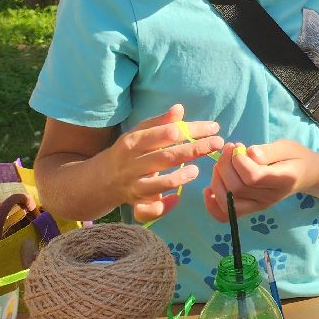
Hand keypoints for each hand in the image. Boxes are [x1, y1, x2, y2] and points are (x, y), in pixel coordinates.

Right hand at [106, 105, 222, 222]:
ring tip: (196, 171)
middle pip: (165, 157)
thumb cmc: (128, 152)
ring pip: (157, 184)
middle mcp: (133, 164)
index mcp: (133, 143)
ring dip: (178, 178)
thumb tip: (179, 109)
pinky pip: (148, 210)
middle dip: (193, 149)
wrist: (101, 180)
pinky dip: (162, 206)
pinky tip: (176, 199)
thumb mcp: (138, 133)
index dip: (188, 130)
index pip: (164, 134)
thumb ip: (159, 122)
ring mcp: (134, 185)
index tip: (212, 127)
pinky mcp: (136, 203)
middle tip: (217, 143)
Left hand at [203, 139, 318, 221]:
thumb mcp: (286, 146)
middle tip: (227, 149)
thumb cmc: (295, 157)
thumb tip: (249, 153)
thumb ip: (268, 150)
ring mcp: (259, 206)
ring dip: (217, 180)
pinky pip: (226, 216)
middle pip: (237, 188)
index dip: (238, 161)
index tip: (237, 146)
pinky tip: (208, 190)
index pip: (253, 177)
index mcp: (283, 180)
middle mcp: (270, 197)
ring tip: (221, 163)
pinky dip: (212, 205)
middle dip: (224, 166)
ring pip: (228, 201)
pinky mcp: (251, 209)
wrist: (305, 174)